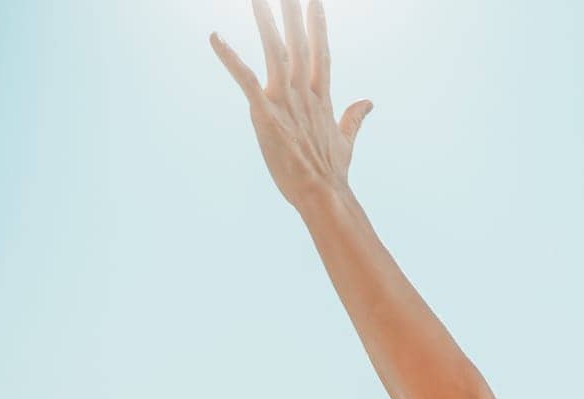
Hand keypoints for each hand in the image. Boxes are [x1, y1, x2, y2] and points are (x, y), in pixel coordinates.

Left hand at [209, 0, 371, 211]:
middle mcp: (304, 94)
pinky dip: (230, 58)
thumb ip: (353, 117)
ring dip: (266, 23)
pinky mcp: (265, 114)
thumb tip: (368, 102)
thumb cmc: (330, 173)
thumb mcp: (345, 141)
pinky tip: (215, 37)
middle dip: (293, 14)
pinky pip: (245, 79)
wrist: (323, 196)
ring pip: (275, 53)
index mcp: (320, 98)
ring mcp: (285, 102)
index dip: (317, 26)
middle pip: (298, 44)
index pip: (320, 53)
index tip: (315, 2)